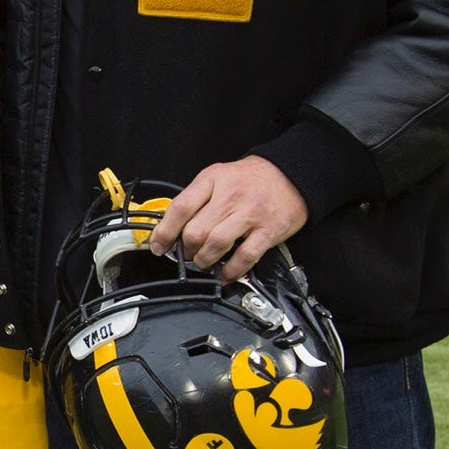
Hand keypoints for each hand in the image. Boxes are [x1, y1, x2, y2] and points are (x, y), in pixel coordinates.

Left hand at [146, 156, 307, 281]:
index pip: (181, 207)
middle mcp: (230, 196)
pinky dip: (231, 270)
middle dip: (186, 249)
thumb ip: (197, 198)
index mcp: (213, 180)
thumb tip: (171, 227)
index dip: (165, 231)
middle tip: (186, 254)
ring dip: (204, 261)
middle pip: (196, 230)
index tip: (158, 245)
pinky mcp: (268, 230)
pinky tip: (225, 273)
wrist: (289, 175)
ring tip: (203, 262)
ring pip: (216, 244)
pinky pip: (245, 257)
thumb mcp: (217, 176)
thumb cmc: (249, 179)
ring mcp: (250, 213)